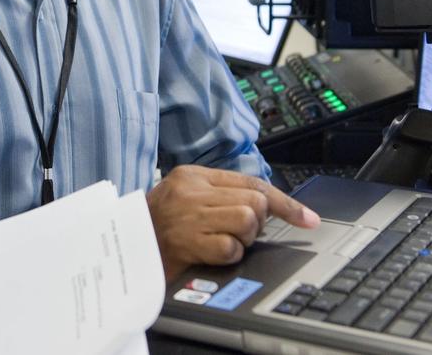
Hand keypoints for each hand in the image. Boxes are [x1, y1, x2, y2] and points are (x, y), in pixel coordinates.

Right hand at [146, 164, 319, 281]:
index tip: (308, 218)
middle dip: (256, 223)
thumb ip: (219, 193)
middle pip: (255, 202)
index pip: (251, 183)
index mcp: (194, 176)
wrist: (123, 246)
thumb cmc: (157, 225)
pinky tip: (211, 253)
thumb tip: (262, 204)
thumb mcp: (185, 196)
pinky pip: (231, 247)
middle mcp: (192, 191)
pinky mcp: (188, 242)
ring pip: (247, 220)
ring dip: (243, 238)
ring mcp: (189, 216)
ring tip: (222, 241)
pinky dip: (228, 255)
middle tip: (236, 232)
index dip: (285, 202)